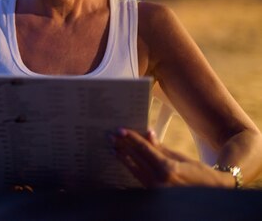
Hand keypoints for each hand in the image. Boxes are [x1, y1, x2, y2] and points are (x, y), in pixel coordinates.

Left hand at [111, 128, 233, 187]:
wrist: (213, 193)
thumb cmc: (200, 173)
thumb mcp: (182, 158)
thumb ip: (161, 148)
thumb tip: (147, 133)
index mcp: (168, 169)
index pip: (144, 150)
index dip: (131, 138)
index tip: (120, 130)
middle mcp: (160, 181)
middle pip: (137, 159)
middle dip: (123, 146)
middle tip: (111, 136)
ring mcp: (156, 190)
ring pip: (135, 170)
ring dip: (124, 158)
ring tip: (114, 147)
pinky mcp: (155, 194)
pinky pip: (140, 179)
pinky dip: (132, 168)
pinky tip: (125, 161)